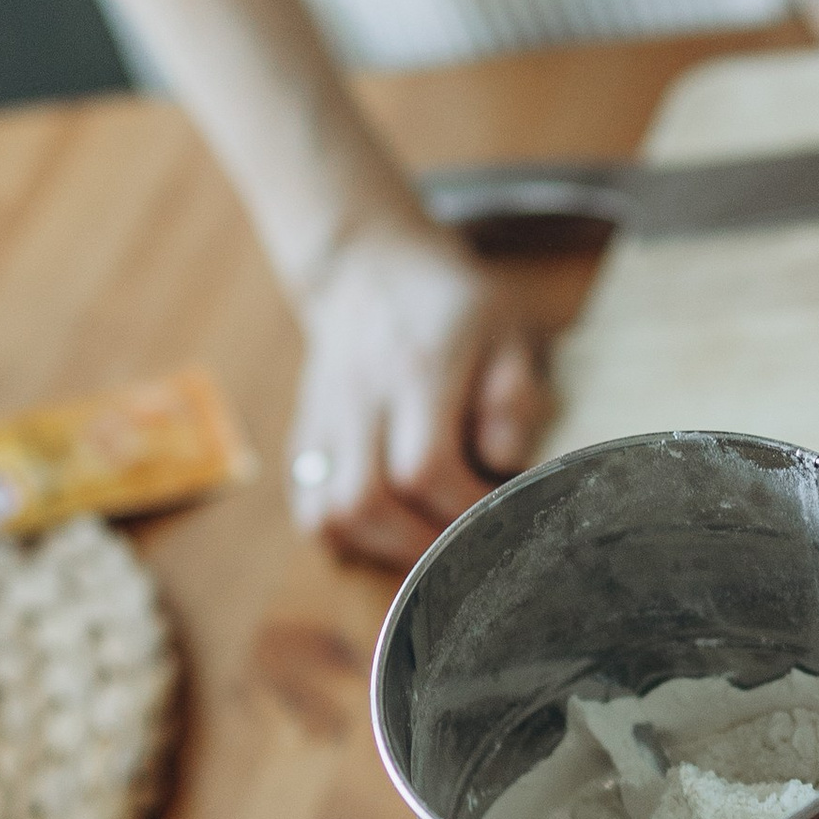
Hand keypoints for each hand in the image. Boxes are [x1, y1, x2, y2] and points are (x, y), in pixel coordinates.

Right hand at [290, 225, 547, 568]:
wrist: (370, 267)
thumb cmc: (453, 304)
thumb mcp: (506, 328)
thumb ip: (513, 394)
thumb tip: (503, 460)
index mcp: (416, 370)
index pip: (426, 467)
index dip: (465, 510)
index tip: (501, 518)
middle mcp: (360, 397)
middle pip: (366, 501)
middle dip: (421, 545)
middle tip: (465, 551)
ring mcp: (324, 418)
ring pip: (327, 513)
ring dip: (378, 549)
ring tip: (425, 550)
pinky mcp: (305, 433)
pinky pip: (305, 505)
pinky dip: (341, 536)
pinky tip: (382, 535)